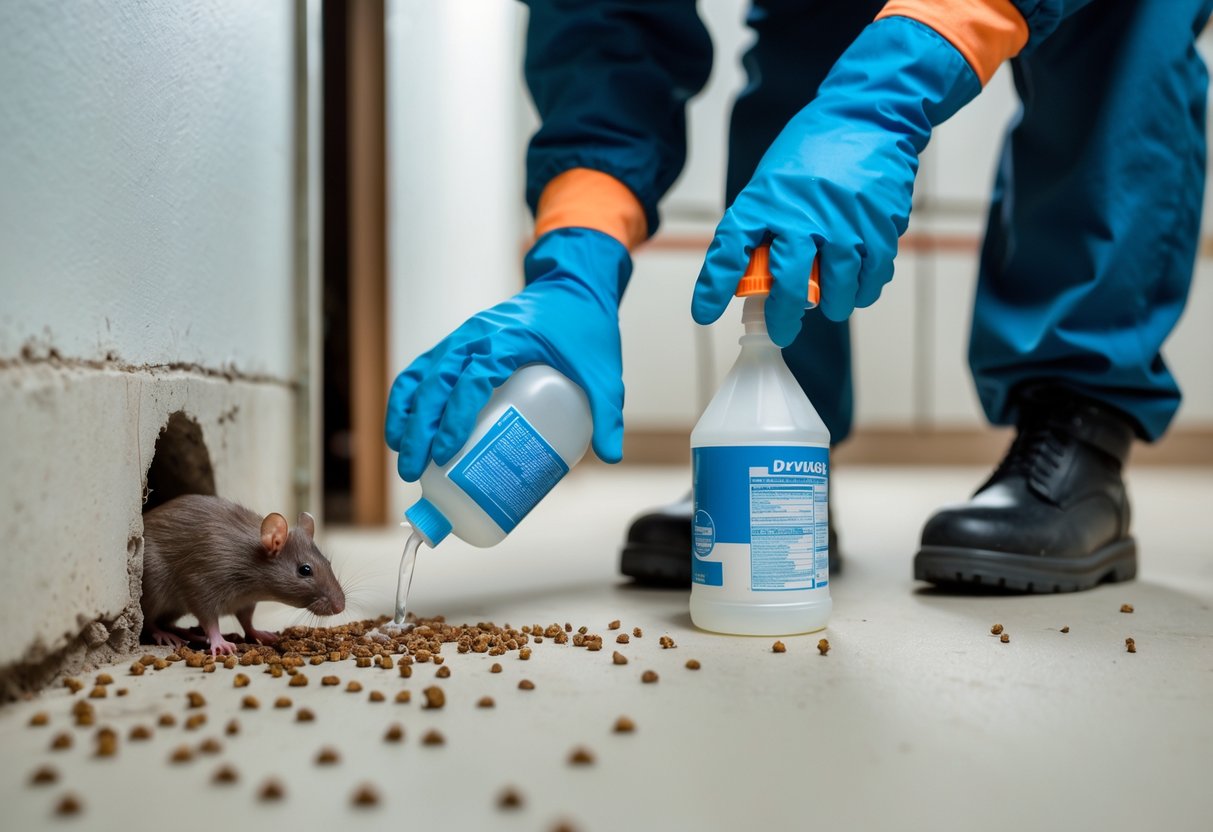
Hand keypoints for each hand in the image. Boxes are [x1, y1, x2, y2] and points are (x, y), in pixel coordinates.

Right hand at [385, 227, 630, 481]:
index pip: (471, 380)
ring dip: (406, 414)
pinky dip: (409, 396)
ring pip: (422, 375)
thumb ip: (608, 414)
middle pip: (436, 382)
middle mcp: (478, 335)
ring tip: (400, 455)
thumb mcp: (602, 372)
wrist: (574, 287)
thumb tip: (611, 458)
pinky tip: (403, 427)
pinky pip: (425, 369)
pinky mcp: (462, 343)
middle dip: (419, 428)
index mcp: (509, 339)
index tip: (446, 453)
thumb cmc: (585, 327)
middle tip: (415, 469)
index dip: (454, 417)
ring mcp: (465, 337)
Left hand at [693, 16, 979, 345]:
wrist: (868, 115)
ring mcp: (844, 223)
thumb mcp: (771, 181)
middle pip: (789, 284)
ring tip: (829, 308)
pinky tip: (857, 288)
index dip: (713, 287)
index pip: (729, 250)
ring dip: (833, 307)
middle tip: (782, 331)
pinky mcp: (880, 227)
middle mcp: (802, 215)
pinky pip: (871, 276)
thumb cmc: (811, 152)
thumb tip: (748, 273)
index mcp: (765, 201)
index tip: (703, 314)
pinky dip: (864, 289)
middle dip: (784, 317)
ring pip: (837, 289)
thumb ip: (761, 223)